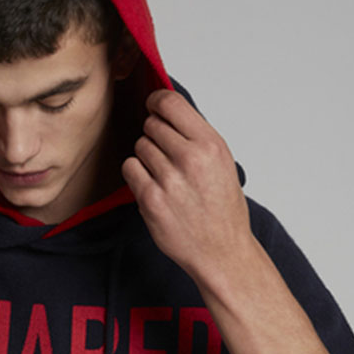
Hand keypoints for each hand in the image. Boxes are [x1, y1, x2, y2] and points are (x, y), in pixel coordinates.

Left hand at [121, 89, 252, 287]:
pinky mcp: (151, 199)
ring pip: (139, 146)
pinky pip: (130, 168)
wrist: (222, 251)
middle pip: (151, 125)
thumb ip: (196, 136)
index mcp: (211, 145)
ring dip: (147, 159)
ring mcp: (169, 179)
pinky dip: (137, 175)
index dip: (156, 102)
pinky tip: (152, 186)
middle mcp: (190, 159)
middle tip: (167, 157)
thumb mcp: (223, 163)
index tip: (153, 107)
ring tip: (165, 177)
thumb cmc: (223, 210)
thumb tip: (167, 111)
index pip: (170, 102)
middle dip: (155, 137)